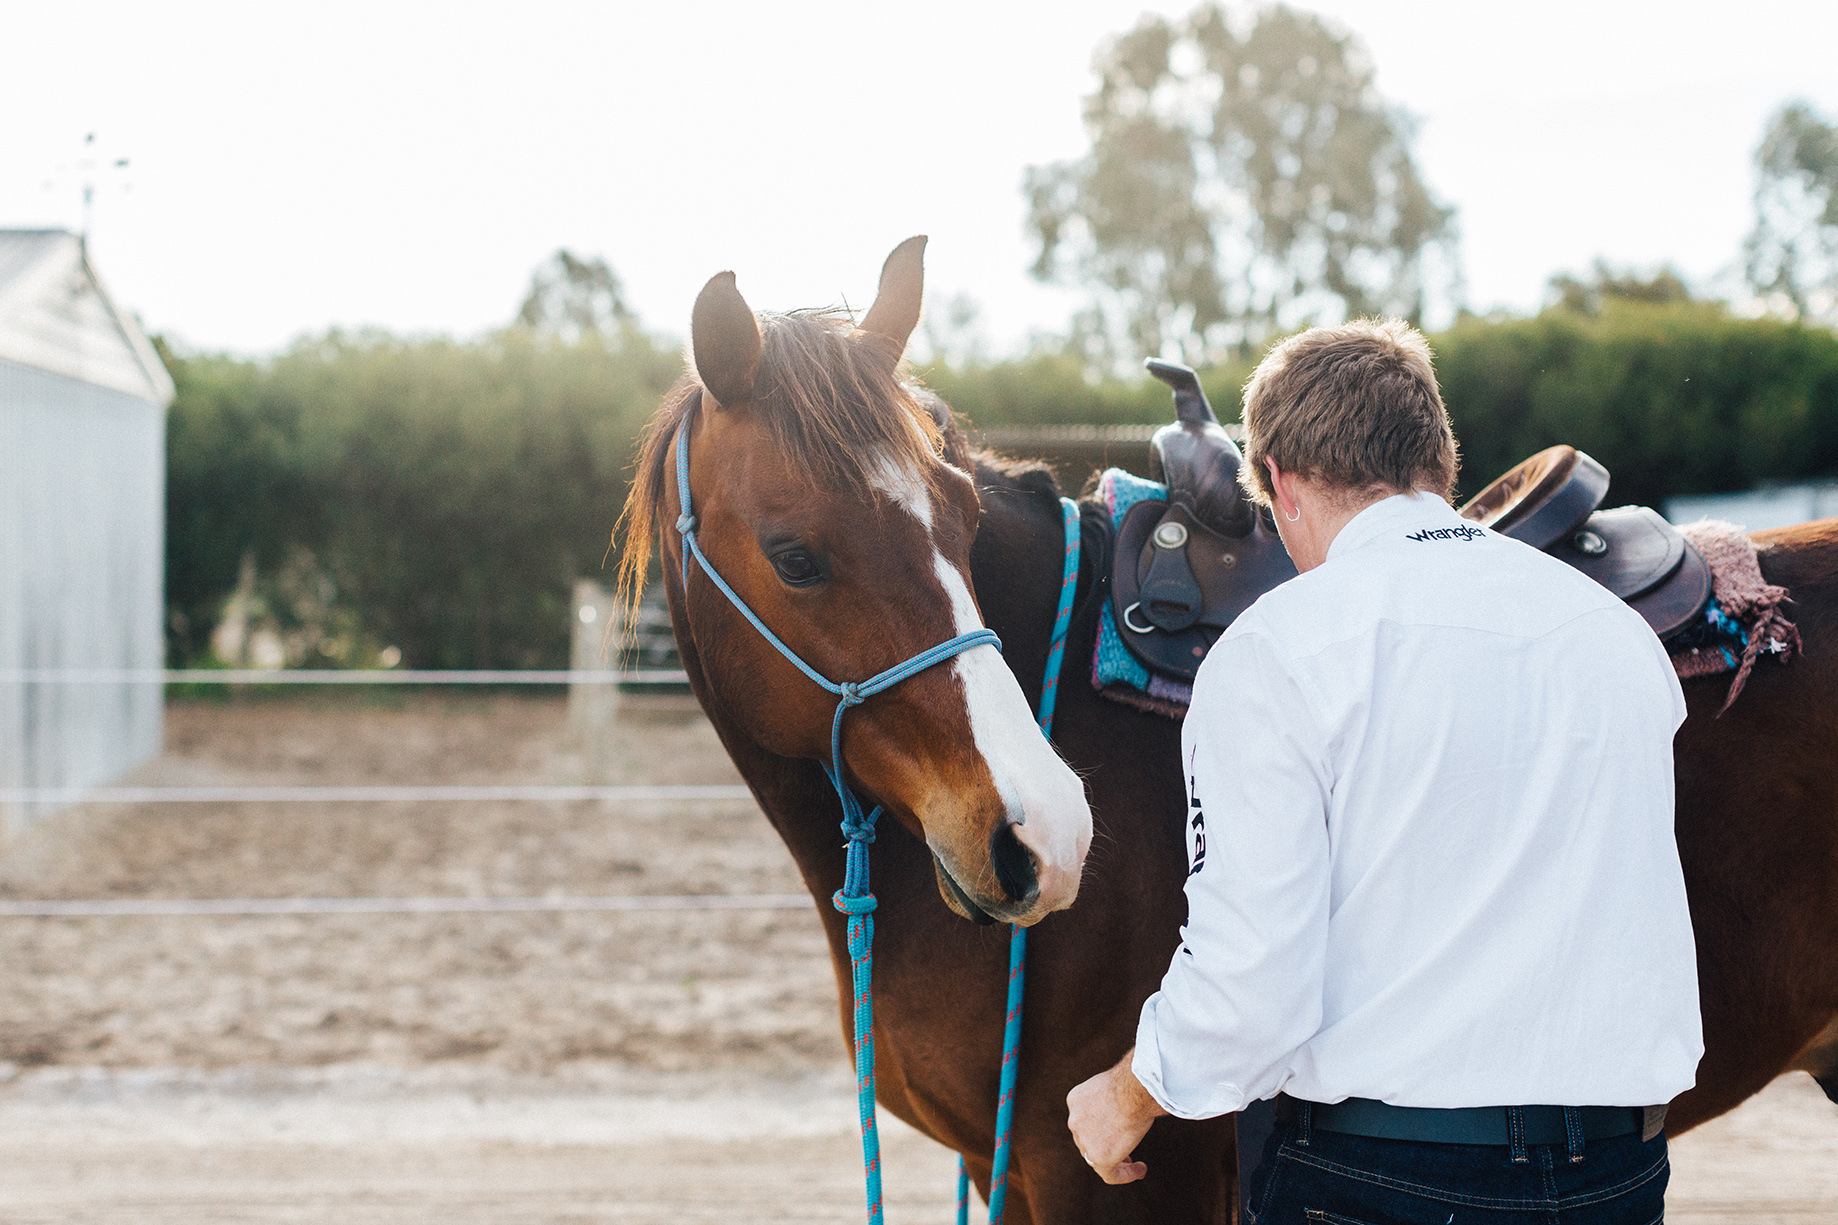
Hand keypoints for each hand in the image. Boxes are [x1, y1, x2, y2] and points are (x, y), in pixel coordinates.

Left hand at [1066, 1047, 1164, 1184]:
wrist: (1132, 1090)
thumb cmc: (1132, 1080)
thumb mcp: (1116, 1083)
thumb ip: (1114, 1094)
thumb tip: (1130, 1096)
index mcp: (1076, 1100)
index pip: (1084, 1120)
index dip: (1098, 1129)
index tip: (1114, 1133)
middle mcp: (1075, 1120)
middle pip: (1088, 1140)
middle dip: (1104, 1146)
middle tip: (1124, 1152)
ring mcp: (1084, 1140)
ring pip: (1097, 1158)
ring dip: (1115, 1162)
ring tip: (1134, 1165)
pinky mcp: (1099, 1157)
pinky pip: (1110, 1174)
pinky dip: (1125, 1175)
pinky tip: (1141, 1170)